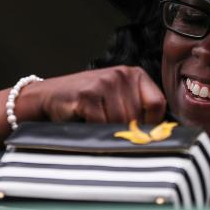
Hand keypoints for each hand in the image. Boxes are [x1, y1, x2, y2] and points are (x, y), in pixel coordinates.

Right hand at [18, 66, 166, 124]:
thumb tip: (159, 135)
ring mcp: (104, 82)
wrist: (49, 96)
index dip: (150, 123)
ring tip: (96, 124)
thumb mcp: (117, 99)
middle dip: (125, 129)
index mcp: (134, 74)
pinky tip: (85, 122)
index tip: (138, 132)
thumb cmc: (87, 103)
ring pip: (120, 122)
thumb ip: (137, 110)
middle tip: (109, 129)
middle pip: (137, 116)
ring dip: (108, 131)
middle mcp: (121, 74)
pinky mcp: (88, 94)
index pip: (157, 104)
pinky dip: (94, 130)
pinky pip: (101, 124)